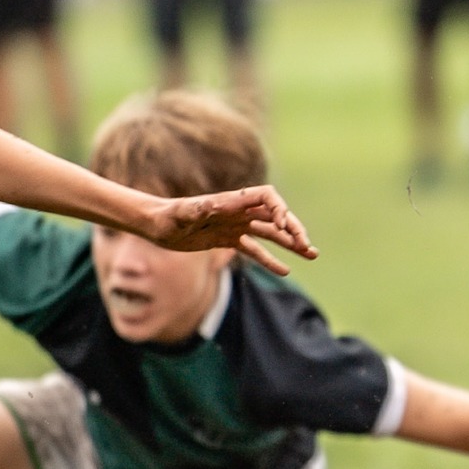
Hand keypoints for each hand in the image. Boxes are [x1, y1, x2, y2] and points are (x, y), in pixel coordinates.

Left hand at [141, 184, 316, 274]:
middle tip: (307, 246)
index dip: (279, 208)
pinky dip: (270, 260)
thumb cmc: (167, 216)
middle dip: (293, 229)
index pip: (266, 197)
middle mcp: (238, 212)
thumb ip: (197, 209)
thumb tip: (211, 206)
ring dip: (291, 243)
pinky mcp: (228, 240)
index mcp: (231, 202)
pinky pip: (255, 250)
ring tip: (311, 254)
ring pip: (270, 233)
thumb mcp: (181, 214)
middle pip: (275, 216)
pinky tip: (285, 271)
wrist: (156, 224)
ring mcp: (235, 226)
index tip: (285, 226)